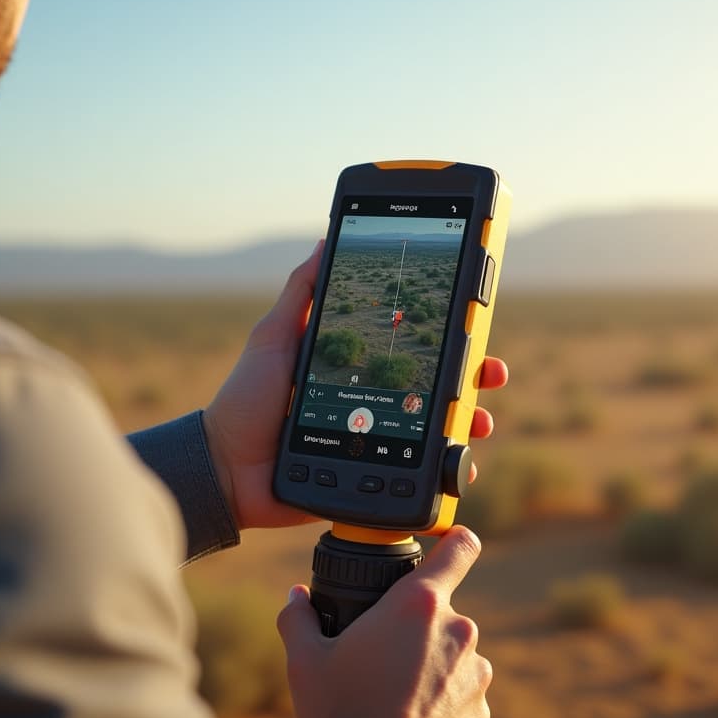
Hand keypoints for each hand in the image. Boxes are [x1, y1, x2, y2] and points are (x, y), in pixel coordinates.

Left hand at [203, 243, 510, 529]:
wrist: (227, 467)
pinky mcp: (374, 477)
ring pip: (440, 432)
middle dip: (474, 379)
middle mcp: (376, 402)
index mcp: (357, 366)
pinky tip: (460, 466)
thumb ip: (301, 292)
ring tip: (479, 423)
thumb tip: (326, 239)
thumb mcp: (274, 337)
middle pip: (439, 388)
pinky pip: (422, 478)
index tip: (476, 321)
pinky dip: (450, 472)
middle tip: (490, 374)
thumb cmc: (247, 400)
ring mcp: (379, 441)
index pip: (415, 346)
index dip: (449, 336)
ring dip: (470, 424)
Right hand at [276, 527, 492, 717]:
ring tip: (393, 696)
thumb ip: (299, 618)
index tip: (445, 545)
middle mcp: (458, 632)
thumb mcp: (305, 661)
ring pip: (454, 659)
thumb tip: (296, 597)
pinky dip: (442, 707)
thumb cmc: (341, 711)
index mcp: (419, 604)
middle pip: (442, 614)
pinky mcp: (481, 717)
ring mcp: (476, 676)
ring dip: (432, 669)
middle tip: (382, 657)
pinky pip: (462, 700)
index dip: (454, 541)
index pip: (460, 547)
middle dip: (417, 630)